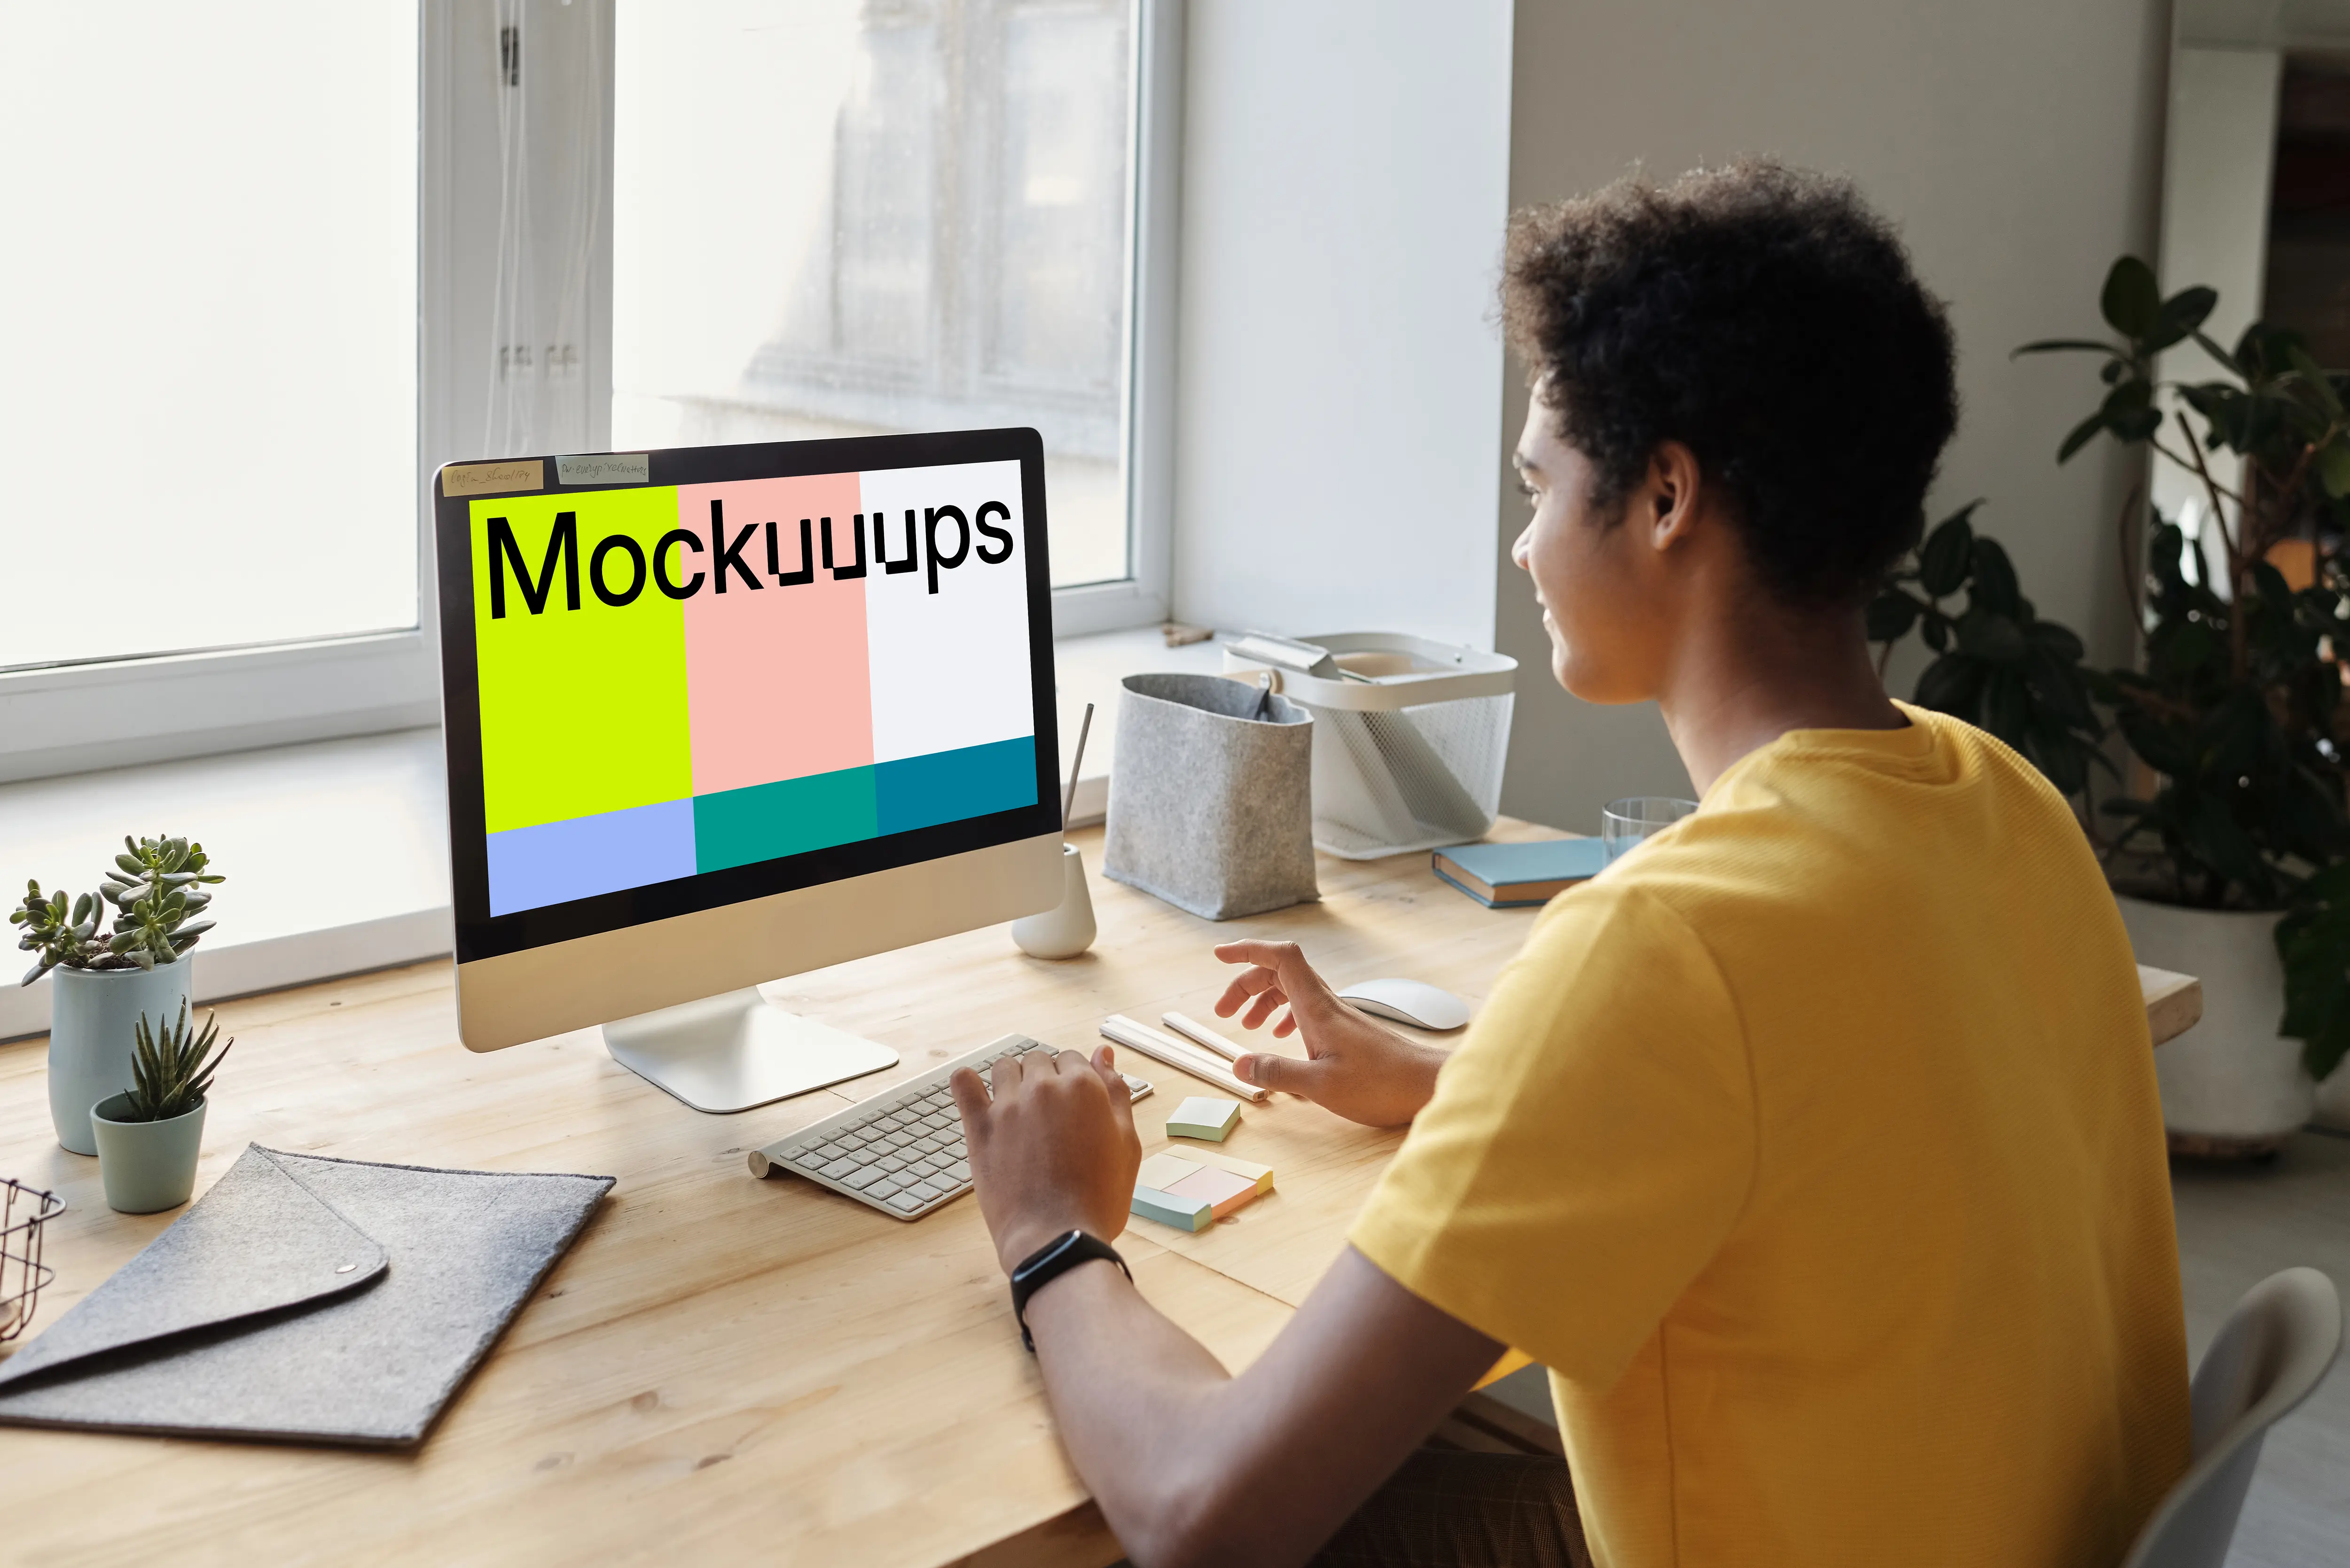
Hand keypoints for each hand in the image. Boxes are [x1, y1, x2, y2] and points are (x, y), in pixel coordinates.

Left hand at [953, 1046, 1141, 1275]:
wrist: (1057, 1239)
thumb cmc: (1098, 1198)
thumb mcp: (1127, 1144)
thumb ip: (1117, 1092)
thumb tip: (1104, 1053)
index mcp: (1084, 1086)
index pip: (1072, 1059)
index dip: (1073, 1081)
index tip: (1071, 1106)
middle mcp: (1045, 1087)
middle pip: (1039, 1060)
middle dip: (1044, 1080)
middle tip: (1048, 1117)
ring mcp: (1009, 1106)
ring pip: (1005, 1067)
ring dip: (1012, 1080)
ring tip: (1018, 1111)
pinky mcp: (980, 1127)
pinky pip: (964, 1084)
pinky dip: (967, 1083)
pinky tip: (974, 1092)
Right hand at [1211, 941, 1445, 1126]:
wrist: (1428, 1085)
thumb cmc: (1383, 1084)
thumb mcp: (1321, 1086)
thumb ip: (1278, 1073)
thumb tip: (1238, 1064)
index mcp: (1317, 1007)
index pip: (1281, 957)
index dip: (1249, 949)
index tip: (1220, 955)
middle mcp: (1327, 1003)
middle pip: (1279, 972)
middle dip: (1245, 984)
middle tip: (1224, 1012)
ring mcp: (1337, 1015)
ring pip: (1292, 989)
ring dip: (1264, 1000)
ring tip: (1247, 1026)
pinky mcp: (1345, 1030)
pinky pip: (1306, 1008)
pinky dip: (1285, 1014)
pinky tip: (1280, 1036)